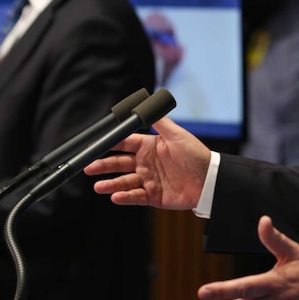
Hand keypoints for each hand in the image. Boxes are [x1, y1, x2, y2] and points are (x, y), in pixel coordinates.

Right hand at [84, 117, 210, 210]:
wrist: (210, 181)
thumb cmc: (196, 155)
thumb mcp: (177, 135)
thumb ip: (160, 120)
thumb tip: (148, 103)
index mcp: (150, 146)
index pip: (125, 144)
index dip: (109, 145)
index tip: (94, 146)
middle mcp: (146, 163)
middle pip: (119, 163)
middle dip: (103, 166)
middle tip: (88, 167)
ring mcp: (149, 180)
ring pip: (124, 181)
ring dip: (110, 184)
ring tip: (98, 186)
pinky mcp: (154, 196)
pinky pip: (136, 197)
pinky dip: (125, 197)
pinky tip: (115, 196)